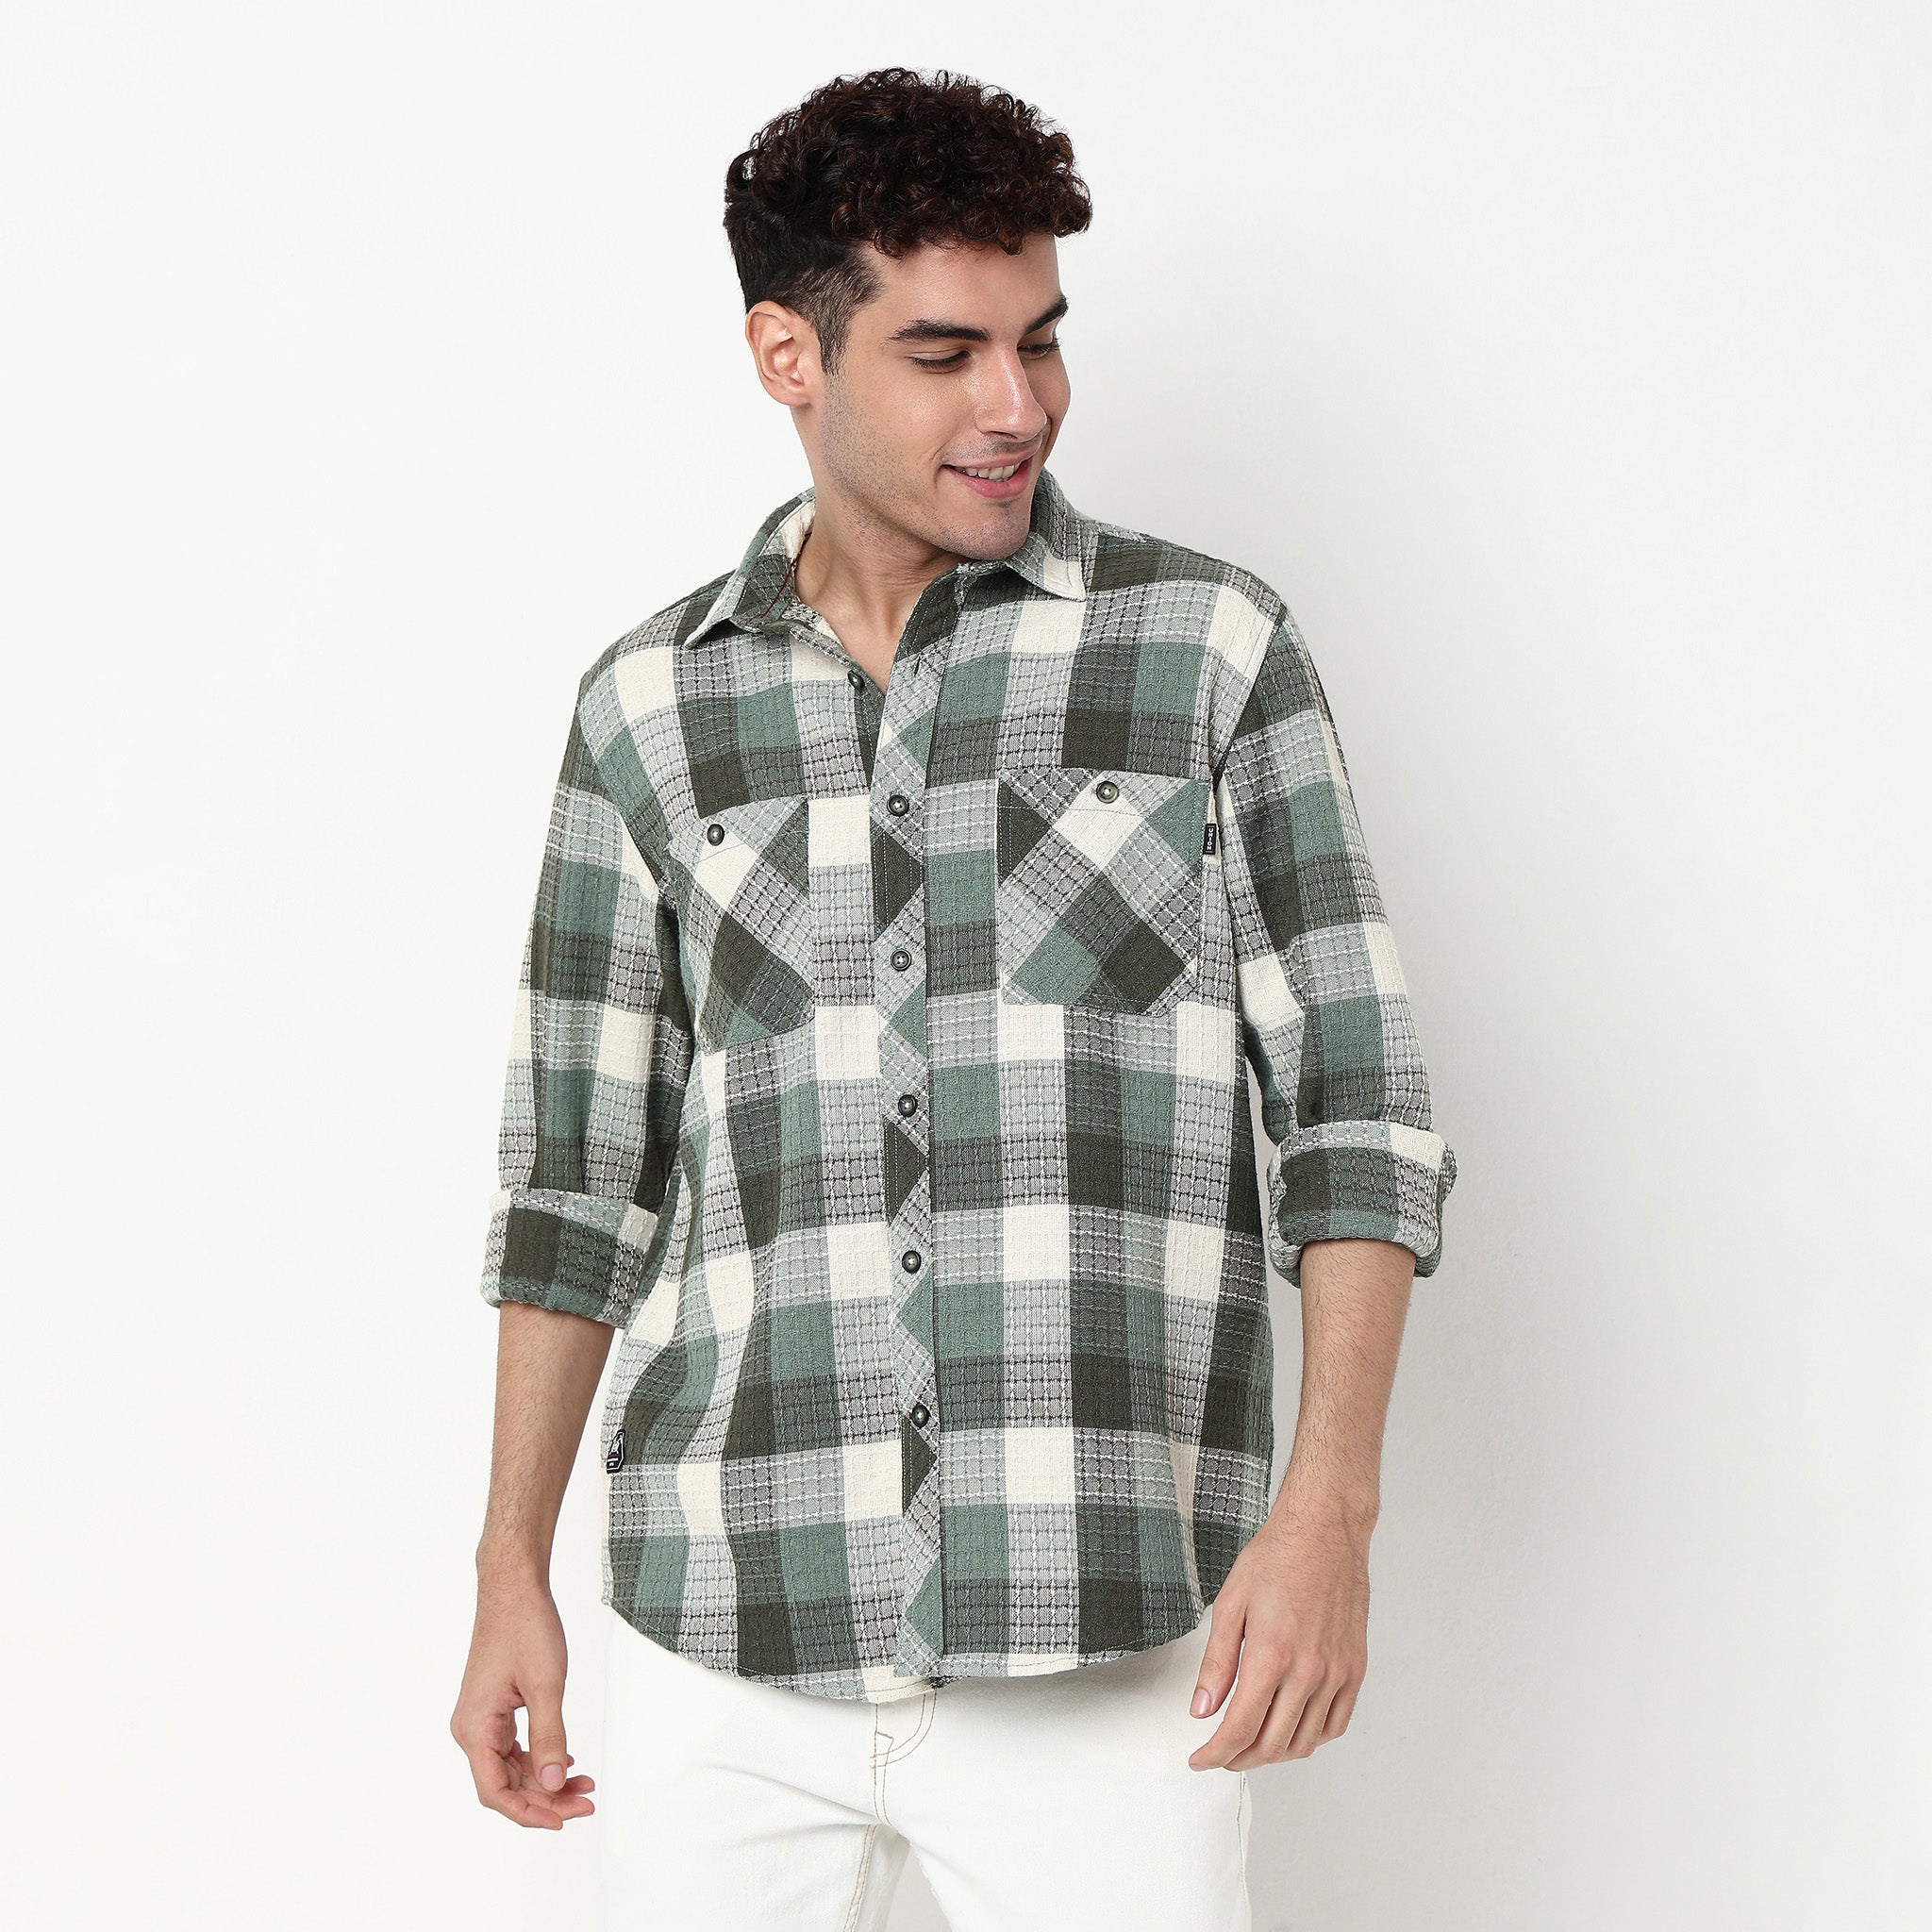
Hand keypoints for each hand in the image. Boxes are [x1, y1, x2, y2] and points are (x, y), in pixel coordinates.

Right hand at [451, 1573, 596, 1828]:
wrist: (514, 1588)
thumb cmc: (525, 1627)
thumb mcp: (545, 1685)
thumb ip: (549, 1737)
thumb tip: (552, 1784)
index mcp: (474, 1728)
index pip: (496, 1792)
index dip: (528, 1813)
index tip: (563, 1820)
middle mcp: (472, 1729)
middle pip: (506, 1784)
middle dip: (546, 1798)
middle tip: (587, 1802)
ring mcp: (482, 1719)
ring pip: (512, 1768)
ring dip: (546, 1780)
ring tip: (586, 1785)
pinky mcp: (495, 1709)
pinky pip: (514, 1748)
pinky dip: (540, 1759)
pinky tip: (567, 1763)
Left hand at [1185, 1489, 1373, 1770]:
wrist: (1324, 1533)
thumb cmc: (1277, 1559)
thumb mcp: (1230, 1604)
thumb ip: (1216, 1663)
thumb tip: (1202, 1708)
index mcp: (1272, 1656)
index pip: (1239, 1729)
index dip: (1215, 1754)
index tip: (1201, 1759)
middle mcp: (1308, 1672)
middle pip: (1271, 1745)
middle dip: (1239, 1758)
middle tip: (1221, 1754)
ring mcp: (1336, 1674)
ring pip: (1305, 1742)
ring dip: (1274, 1754)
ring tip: (1252, 1744)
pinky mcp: (1355, 1669)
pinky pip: (1335, 1724)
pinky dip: (1311, 1739)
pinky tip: (1292, 1728)